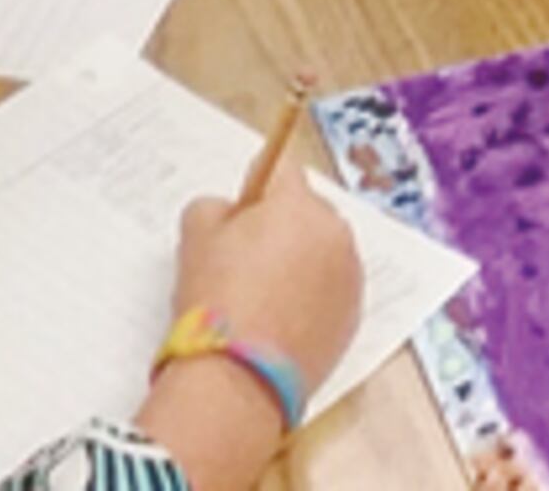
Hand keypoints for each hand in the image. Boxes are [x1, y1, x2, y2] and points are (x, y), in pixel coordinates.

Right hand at [136, 175, 366, 484]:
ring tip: (260, 297)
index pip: (282, 170)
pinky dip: (310, 298)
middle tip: (243, 260)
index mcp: (300, 206)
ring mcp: (350, 278)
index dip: (256, 188)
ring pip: (321, 253)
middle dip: (281, 227)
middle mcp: (336, 235)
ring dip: (299, 262)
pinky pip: (330, 291)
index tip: (241, 212)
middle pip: (307, 212)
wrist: (240, 378)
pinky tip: (278, 321)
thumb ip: (213, 205)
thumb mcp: (195, 234)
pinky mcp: (353, 317)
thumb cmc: (216, 300)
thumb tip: (231, 211)